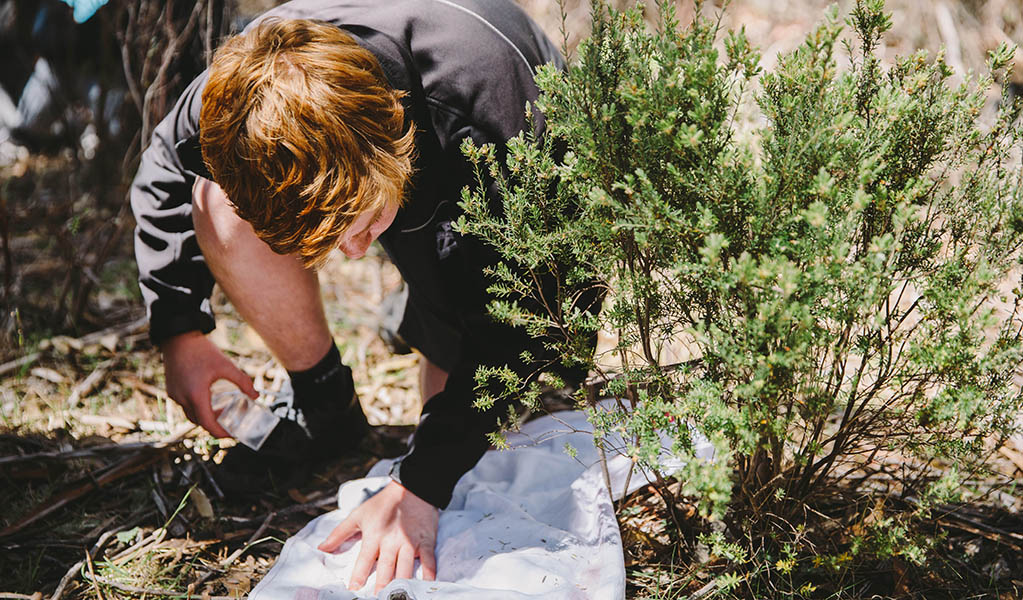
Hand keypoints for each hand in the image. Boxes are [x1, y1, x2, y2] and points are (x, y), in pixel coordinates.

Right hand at [160, 331, 256, 437]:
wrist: (178, 337)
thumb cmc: (202, 351)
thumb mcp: (226, 366)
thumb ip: (242, 382)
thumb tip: (256, 396)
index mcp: (196, 395)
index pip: (208, 424)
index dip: (221, 433)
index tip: (232, 435)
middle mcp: (182, 398)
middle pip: (200, 421)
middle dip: (215, 425)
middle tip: (230, 423)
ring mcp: (174, 395)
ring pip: (191, 414)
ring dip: (205, 417)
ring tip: (221, 411)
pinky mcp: (171, 389)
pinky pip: (185, 405)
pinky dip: (197, 408)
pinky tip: (208, 400)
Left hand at [318, 480, 438, 592]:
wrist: (412, 488)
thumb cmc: (384, 503)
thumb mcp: (358, 515)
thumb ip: (339, 533)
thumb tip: (321, 549)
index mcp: (374, 535)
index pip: (364, 560)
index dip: (358, 577)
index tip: (354, 590)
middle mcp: (392, 541)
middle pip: (386, 569)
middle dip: (380, 586)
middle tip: (377, 598)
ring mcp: (411, 543)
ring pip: (406, 568)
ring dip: (401, 584)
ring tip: (397, 596)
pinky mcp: (427, 542)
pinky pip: (429, 562)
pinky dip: (428, 576)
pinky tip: (426, 587)